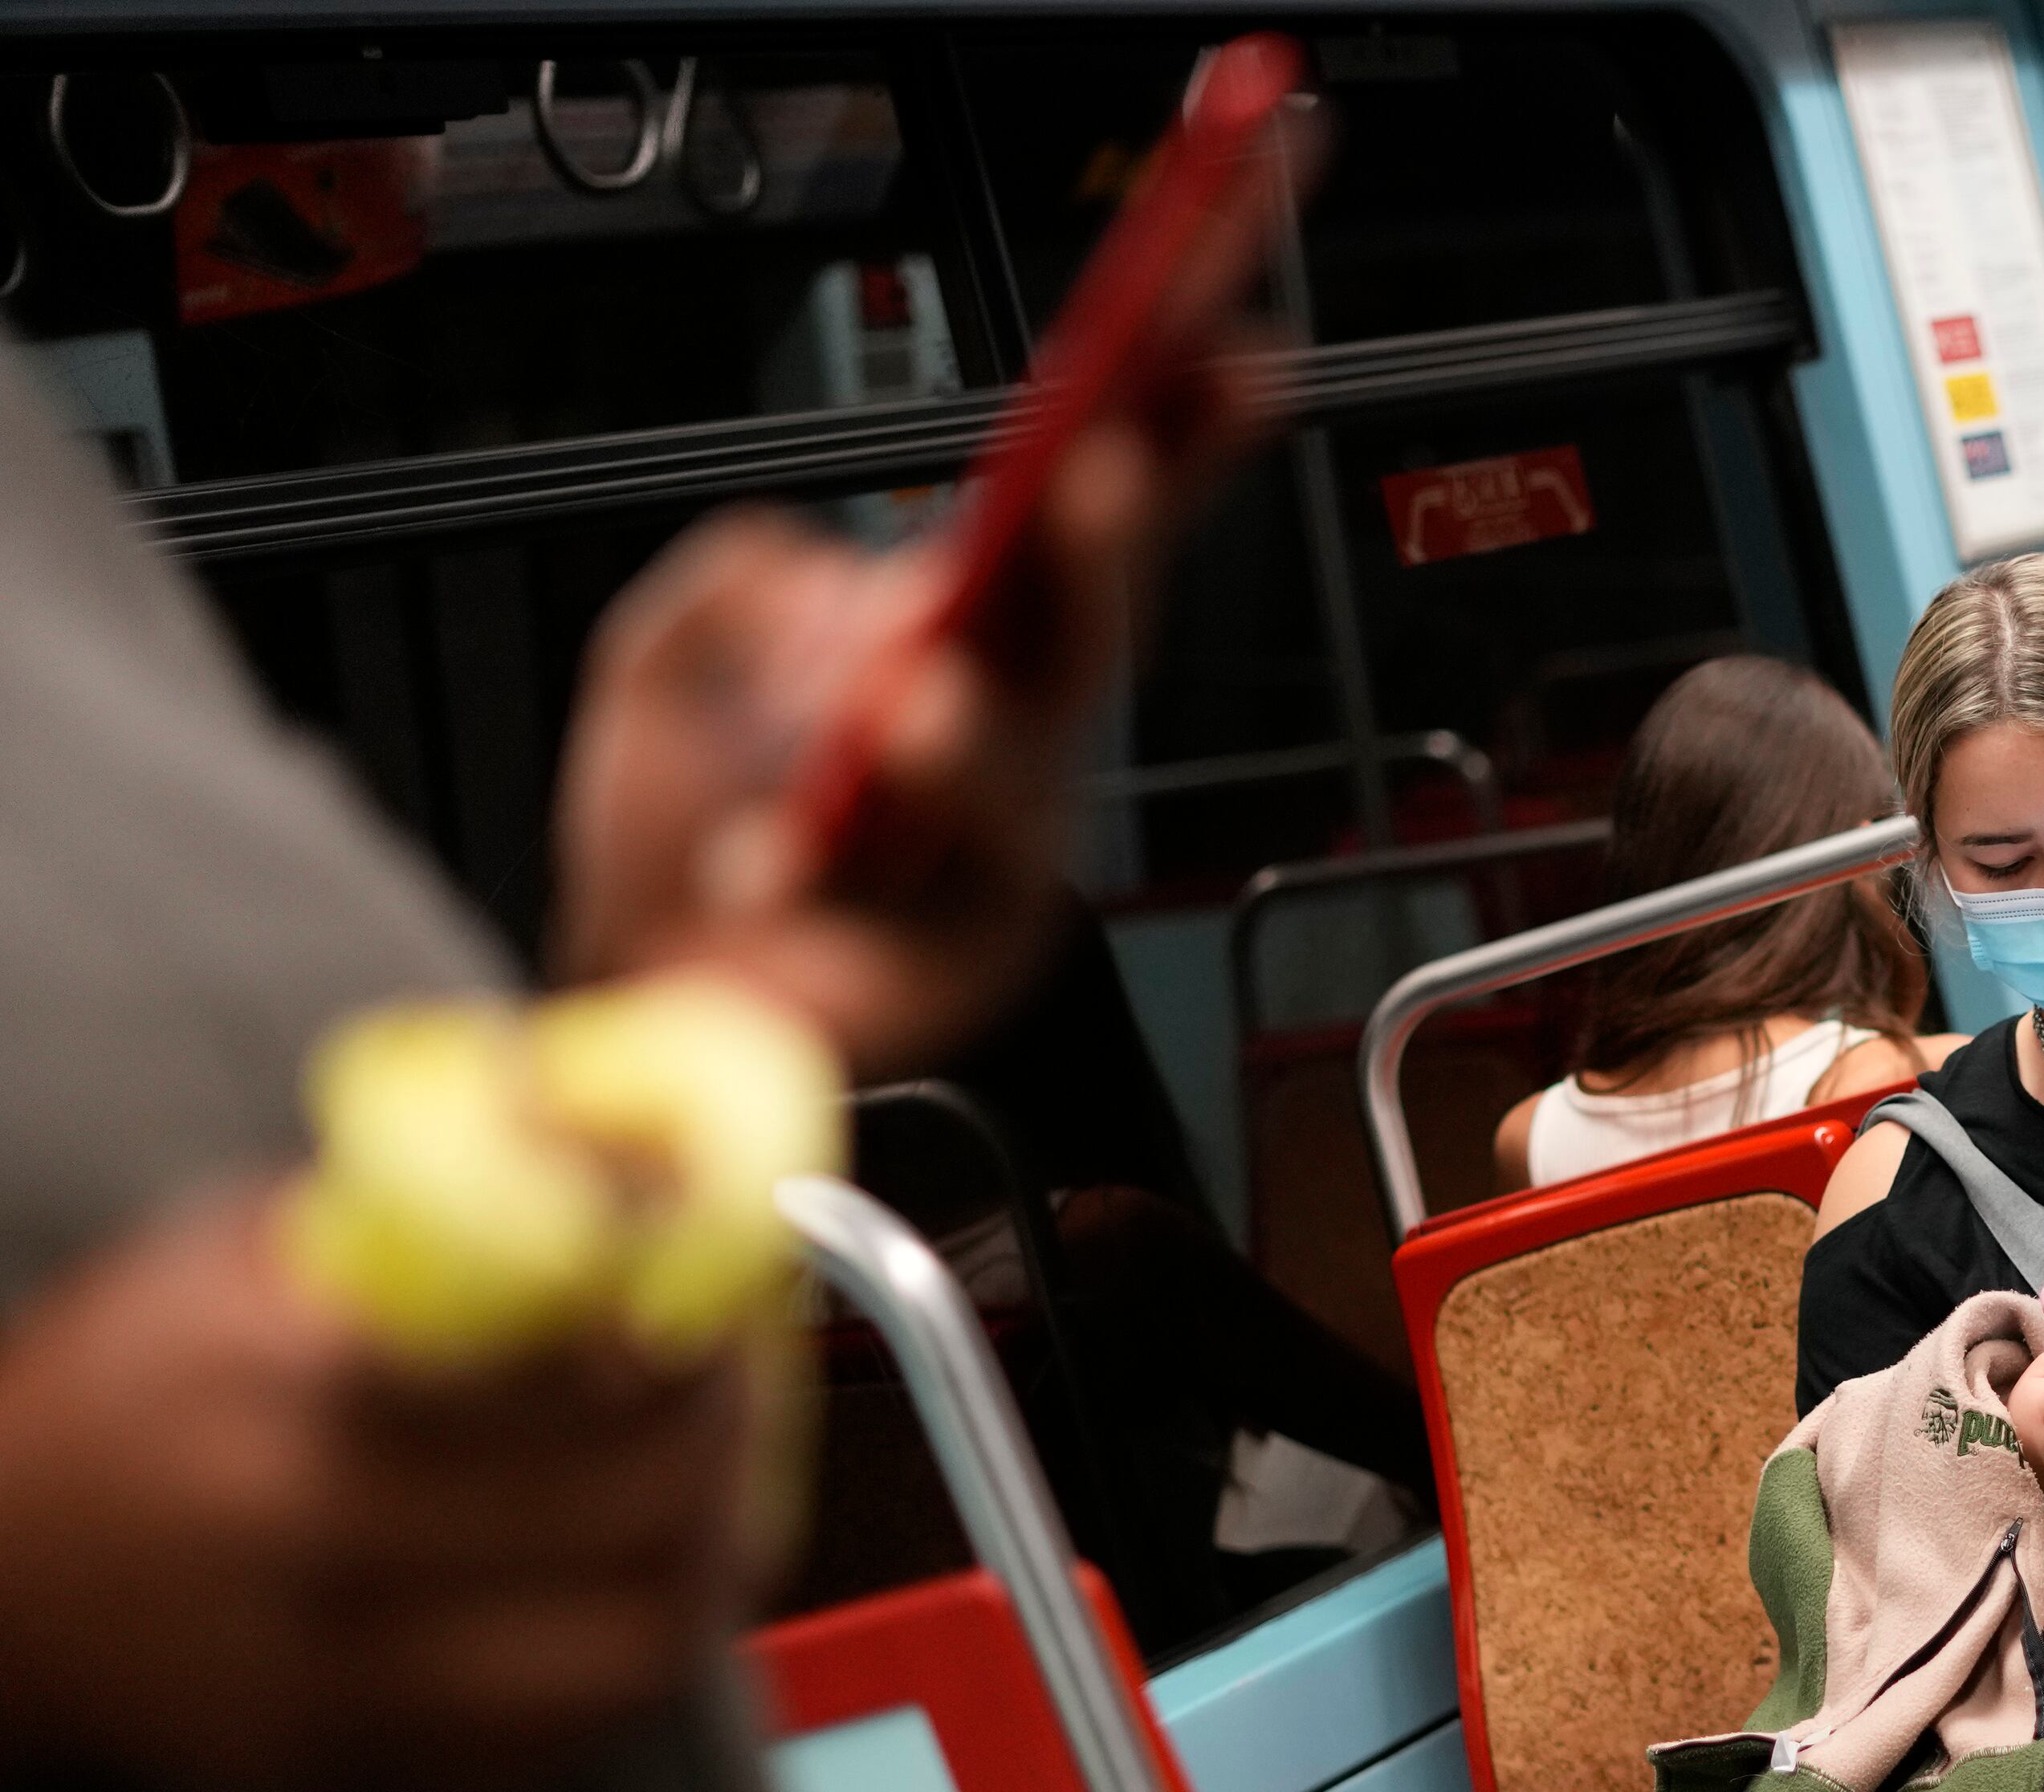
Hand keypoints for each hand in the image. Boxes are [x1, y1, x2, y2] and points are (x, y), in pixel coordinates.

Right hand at [0, 1192, 753, 1791]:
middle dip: (728, 1432)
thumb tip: (646, 1166)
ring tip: (717, 1485)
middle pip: (637, 1510)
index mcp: (299, 1392)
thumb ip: (442, 1206)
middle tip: (739, 1381)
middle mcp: (327, 1550)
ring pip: (638, 1651)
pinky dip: (640, 1660)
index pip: (579, 1370)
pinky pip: (575, 1741)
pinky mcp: (363, 1777)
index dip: (692, 1333)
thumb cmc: (129, 1387)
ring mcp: (349, 1685)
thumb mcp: (247, 1250)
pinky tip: (644, 1585)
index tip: (724, 1293)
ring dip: (713, 1559)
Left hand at [552, 304, 1276, 1077]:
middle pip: (1092, 625)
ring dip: (970, 729)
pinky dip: (821, 866)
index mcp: (963, 647)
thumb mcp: (664, 667)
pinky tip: (766, 860)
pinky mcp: (971, 956)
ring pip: (1022, 766)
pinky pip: (917, 897)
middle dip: (1103, 543)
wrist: (631, 996)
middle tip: (1100, 475)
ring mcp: (1000, 846)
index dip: (1163, 441)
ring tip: (911, 705)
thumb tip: (807, 565)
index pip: (1078, 526)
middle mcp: (1007, 737)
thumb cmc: (674, 843)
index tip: (1222, 354)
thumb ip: (718, 587)